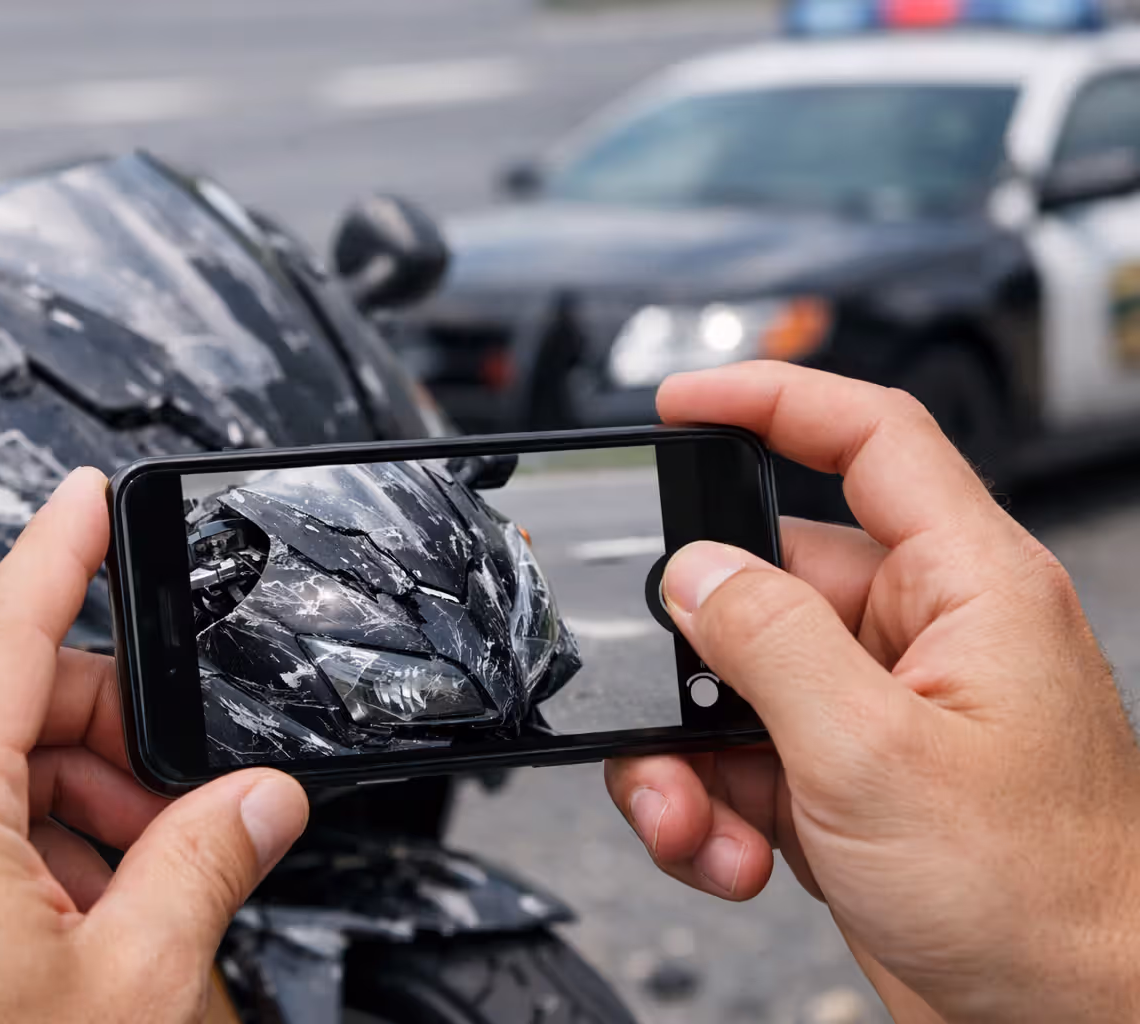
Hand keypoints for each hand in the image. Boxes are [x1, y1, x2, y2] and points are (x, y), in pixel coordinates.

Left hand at [0, 468, 308, 1022]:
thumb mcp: (132, 991)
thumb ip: (205, 865)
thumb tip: (258, 801)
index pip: (0, 629)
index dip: (57, 547)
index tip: (86, 497)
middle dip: (77, 712)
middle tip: (161, 777)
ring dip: (30, 784)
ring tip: (115, 872)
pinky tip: (44, 914)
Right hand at [605, 362, 1139, 1022]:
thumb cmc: (1042, 899)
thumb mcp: (871, 753)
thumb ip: (769, 641)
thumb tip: (695, 571)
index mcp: (965, 589)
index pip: (869, 439)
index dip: (772, 398)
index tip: (683, 399)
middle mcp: (923, 637)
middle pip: (765, 582)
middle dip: (689, 655)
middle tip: (655, 707)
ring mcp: (879, 711)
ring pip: (734, 684)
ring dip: (689, 755)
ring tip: (693, 820)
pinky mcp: (846, 778)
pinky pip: (742, 756)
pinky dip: (711, 804)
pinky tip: (726, 853)